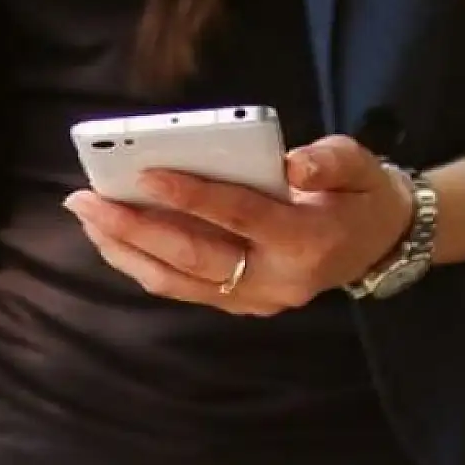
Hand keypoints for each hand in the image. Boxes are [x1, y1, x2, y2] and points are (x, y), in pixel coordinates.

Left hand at [63, 136, 413, 315]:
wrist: (379, 243)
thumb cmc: (359, 193)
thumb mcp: (359, 164)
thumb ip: (327, 160)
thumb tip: (290, 162)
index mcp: (306, 241)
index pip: (240, 217)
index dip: (192, 196)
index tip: (145, 173)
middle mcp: (275, 280)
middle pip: (193, 256)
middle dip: (133, 227)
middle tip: (85, 198)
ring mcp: (254, 300)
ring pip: (176, 281)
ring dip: (124, 249)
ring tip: (86, 216)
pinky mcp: (237, 303)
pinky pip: (180, 286)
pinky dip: (140, 261)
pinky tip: (110, 235)